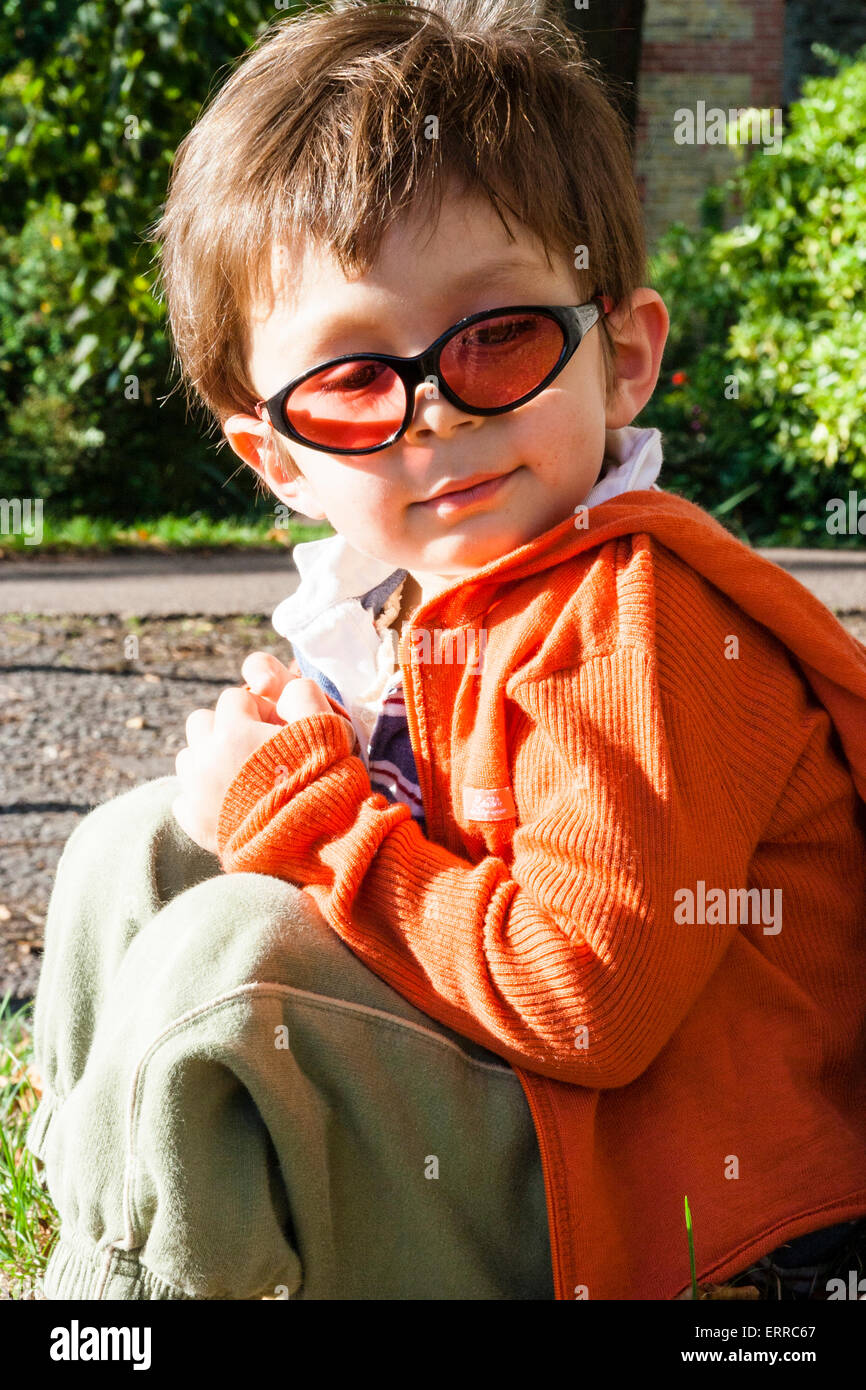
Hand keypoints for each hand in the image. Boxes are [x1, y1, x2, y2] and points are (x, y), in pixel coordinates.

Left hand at [173, 655, 351, 854]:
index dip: (261, 709)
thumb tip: (284, 689)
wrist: (311, 846)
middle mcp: (206, 757)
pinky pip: (184, 797)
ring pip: (189, 756)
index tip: (280, 729)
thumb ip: (304, 695)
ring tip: (241, 775)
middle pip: (202, 722)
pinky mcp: (194, 822)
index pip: (236, 697)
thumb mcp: (326, 730)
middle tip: (257, 749)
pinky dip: (201, 795)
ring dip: (210, 758)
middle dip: (226, 727)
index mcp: (235, 731)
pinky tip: (229, 803)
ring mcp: (196, 792)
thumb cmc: (321, 784)